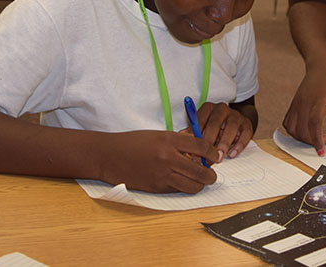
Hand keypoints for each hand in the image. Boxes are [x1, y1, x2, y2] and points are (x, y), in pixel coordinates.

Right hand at [101, 130, 218, 193]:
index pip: (202, 147)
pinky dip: (185, 187)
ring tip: (200, 179)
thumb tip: (199, 150)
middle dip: (211, 174)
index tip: (216, 155)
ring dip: (200, 184)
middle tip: (212, 173)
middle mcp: (168, 158)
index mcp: (169, 140)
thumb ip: (178, 142)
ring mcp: (162, 175)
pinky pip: (179, 190)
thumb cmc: (134, 142)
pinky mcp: (157, 188)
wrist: (110, 156)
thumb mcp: (158, 135)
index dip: (213, 153)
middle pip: (201, 171)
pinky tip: (183, 181)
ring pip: (193, 185)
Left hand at [184, 102, 252, 160]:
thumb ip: (192, 132)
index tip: (193, 150)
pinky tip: (232, 154)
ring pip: (231, 128)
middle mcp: (222, 109)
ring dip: (224, 144)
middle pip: (215, 124)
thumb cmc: (213, 127)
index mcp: (208, 108)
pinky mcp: (247, 124)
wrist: (235, 122)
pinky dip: (238, 145)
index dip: (196, 135)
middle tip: (206, 157)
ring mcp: (236, 115)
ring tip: (219, 157)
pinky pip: (244, 134)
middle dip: (210, 142)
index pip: (200, 119)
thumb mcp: (202, 127)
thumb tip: (180, 137)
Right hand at [282, 54, 325, 154]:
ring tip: (315, 137)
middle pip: (301, 130)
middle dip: (311, 142)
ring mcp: (296, 103)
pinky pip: (288, 122)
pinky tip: (305, 130)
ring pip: (292, 128)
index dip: (317, 140)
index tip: (322, 151)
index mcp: (319, 102)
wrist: (322, 63)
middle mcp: (304, 103)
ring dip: (301, 138)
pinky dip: (294, 130)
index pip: (314, 125)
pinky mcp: (293, 103)